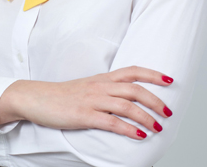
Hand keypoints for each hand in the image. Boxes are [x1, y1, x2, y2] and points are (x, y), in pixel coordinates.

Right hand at [0, 66, 172, 139]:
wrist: (36, 97)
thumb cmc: (63, 95)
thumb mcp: (87, 87)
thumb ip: (105, 91)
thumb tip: (126, 100)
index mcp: (102, 78)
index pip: (132, 71)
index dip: (152, 74)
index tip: (169, 80)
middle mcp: (100, 86)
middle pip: (134, 89)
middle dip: (155, 99)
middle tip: (168, 112)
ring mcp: (92, 100)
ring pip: (126, 105)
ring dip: (146, 117)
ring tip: (158, 127)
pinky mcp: (84, 115)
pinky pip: (111, 121)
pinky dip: (128, 129)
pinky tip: (139, 135)